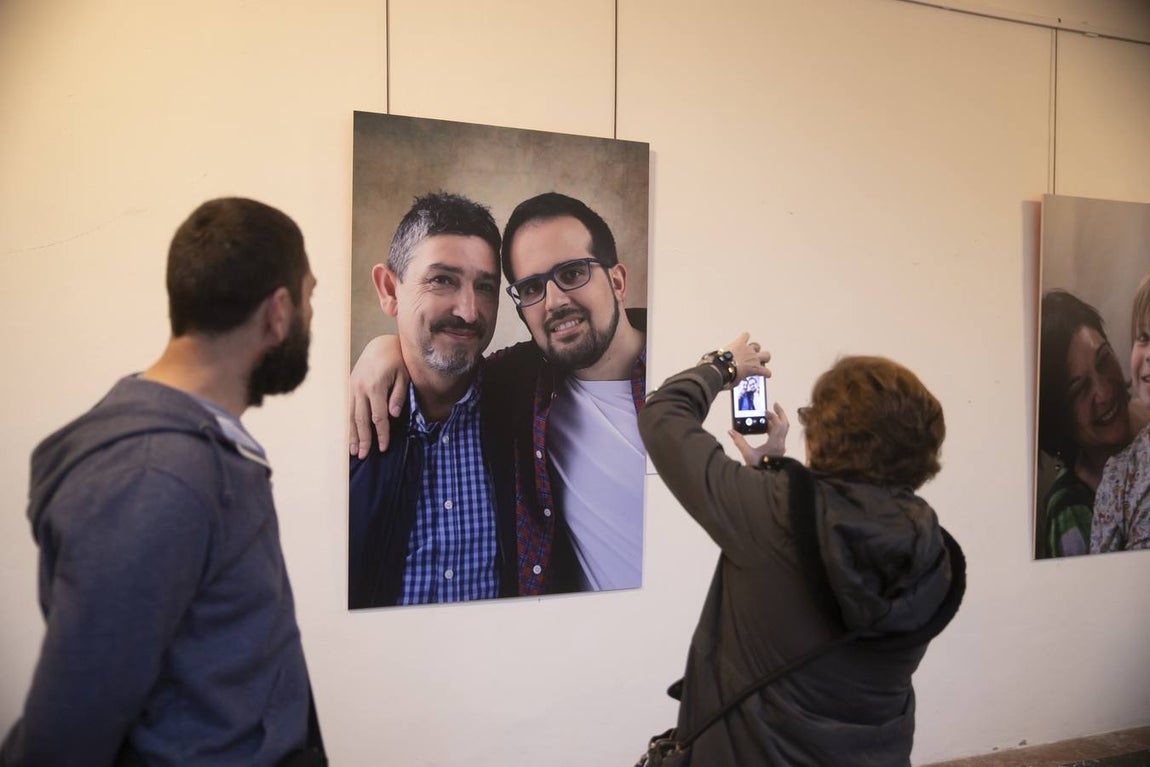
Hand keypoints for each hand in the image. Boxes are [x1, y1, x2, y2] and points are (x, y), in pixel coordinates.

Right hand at [349, 335, 408, 457]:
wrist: (381, 344)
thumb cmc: (397, 360)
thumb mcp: (404, 376)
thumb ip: (399, 395)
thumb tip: (393, 415)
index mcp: (376, 386)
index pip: (378, 417)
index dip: (381, 434)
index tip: (383, 447)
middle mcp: (360, 388)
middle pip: (360, 419)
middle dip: (363, 439)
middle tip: (364, 456)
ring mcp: (352, 387)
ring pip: (350, 415)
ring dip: (351, 434)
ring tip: (353, 450)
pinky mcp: (349, 386)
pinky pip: (347, 408)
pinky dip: (347, 423)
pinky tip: (348, 434)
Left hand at [721, 331, 770, 386]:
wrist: (721, 369)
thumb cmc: (728, 377)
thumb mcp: (737, 382)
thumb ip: (741, 378)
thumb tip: (737, 378)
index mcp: (755, 369)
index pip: (766, 372)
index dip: (766, 373)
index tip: (766, 373)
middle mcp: (754, 358)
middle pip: (766, 355)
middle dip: (765, 357)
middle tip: (762, 359)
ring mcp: (747, 349)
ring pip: (756, 345)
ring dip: (754, 348)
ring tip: (750, 350)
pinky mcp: (739, 343)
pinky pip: (745, 336)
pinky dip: (744, 337)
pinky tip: (743, 338)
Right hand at [729, 403, 789, 465]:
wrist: (766, 480)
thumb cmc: (759, 468)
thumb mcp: (747, 454)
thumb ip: (738, 441)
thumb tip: (731, 431)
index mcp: (775, 443)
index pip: (779, 424)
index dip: (774, 414)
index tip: (767, 409)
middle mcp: (780, 444)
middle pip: (784, 425)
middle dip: (779, 414)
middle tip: (774, 406)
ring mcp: (781, 447)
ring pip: (782, 430)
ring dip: (776, 422)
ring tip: (767, 417)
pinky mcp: (779, 450)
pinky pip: (779, 436)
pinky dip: (774, 429)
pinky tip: (767, 429)